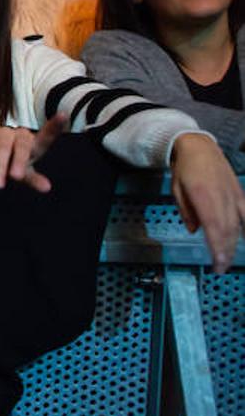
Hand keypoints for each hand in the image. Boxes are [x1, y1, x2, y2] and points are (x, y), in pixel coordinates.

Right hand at [0, 113, 66, 191]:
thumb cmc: (11, 161)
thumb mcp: (24, 172)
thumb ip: (34, 179)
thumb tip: (47, 188)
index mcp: (33, 144)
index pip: (46, 136)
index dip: (54, 126)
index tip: (63, 115)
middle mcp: (19, 135)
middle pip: (22, 145)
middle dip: (18, 161)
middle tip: (16, 176)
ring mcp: (2, 133)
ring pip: (2, 147)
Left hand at [170, 133, 244, 273]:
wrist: (199, 147)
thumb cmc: (185, 168)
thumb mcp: (177, 189)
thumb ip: (186, 212)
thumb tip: (194, 230)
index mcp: (203, 196)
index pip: (212, 228)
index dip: (217, 249)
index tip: (216, 264)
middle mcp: (221, 198)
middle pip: (227, 231)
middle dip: (225, 252)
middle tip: (221, 268)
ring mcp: (233, 196)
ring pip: (238, 225)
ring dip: (234, 244)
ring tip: (229, 259)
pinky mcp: (239, 194)